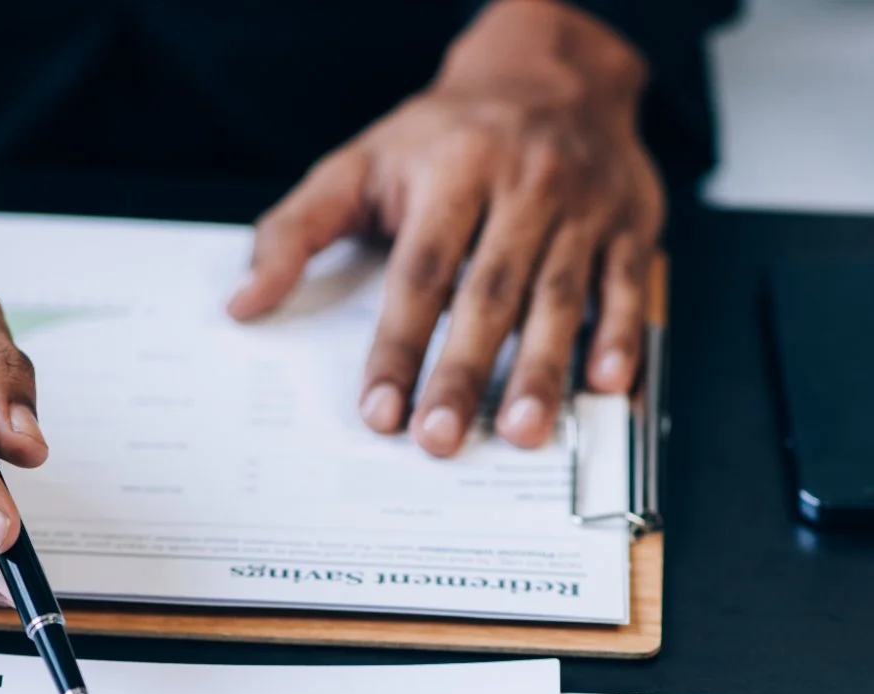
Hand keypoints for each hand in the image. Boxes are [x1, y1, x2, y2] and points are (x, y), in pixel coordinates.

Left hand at [229, 0, 661, 454]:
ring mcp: (582, 206)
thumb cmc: (446, 136)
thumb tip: (245, 302)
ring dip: (541, 371)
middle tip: (440, 439)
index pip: (419, 272)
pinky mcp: (629, 225)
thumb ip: (295, 230)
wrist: (554, 74)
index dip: (397, 345)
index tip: (379, 409)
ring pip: (560, 298)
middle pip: (488, 294)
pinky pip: (628, 285)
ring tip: (521, 433)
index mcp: (453, 169)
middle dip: (462, 373)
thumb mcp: (360, 163)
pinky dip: (621, 336)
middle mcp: (522, 185)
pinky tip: (607, 384)